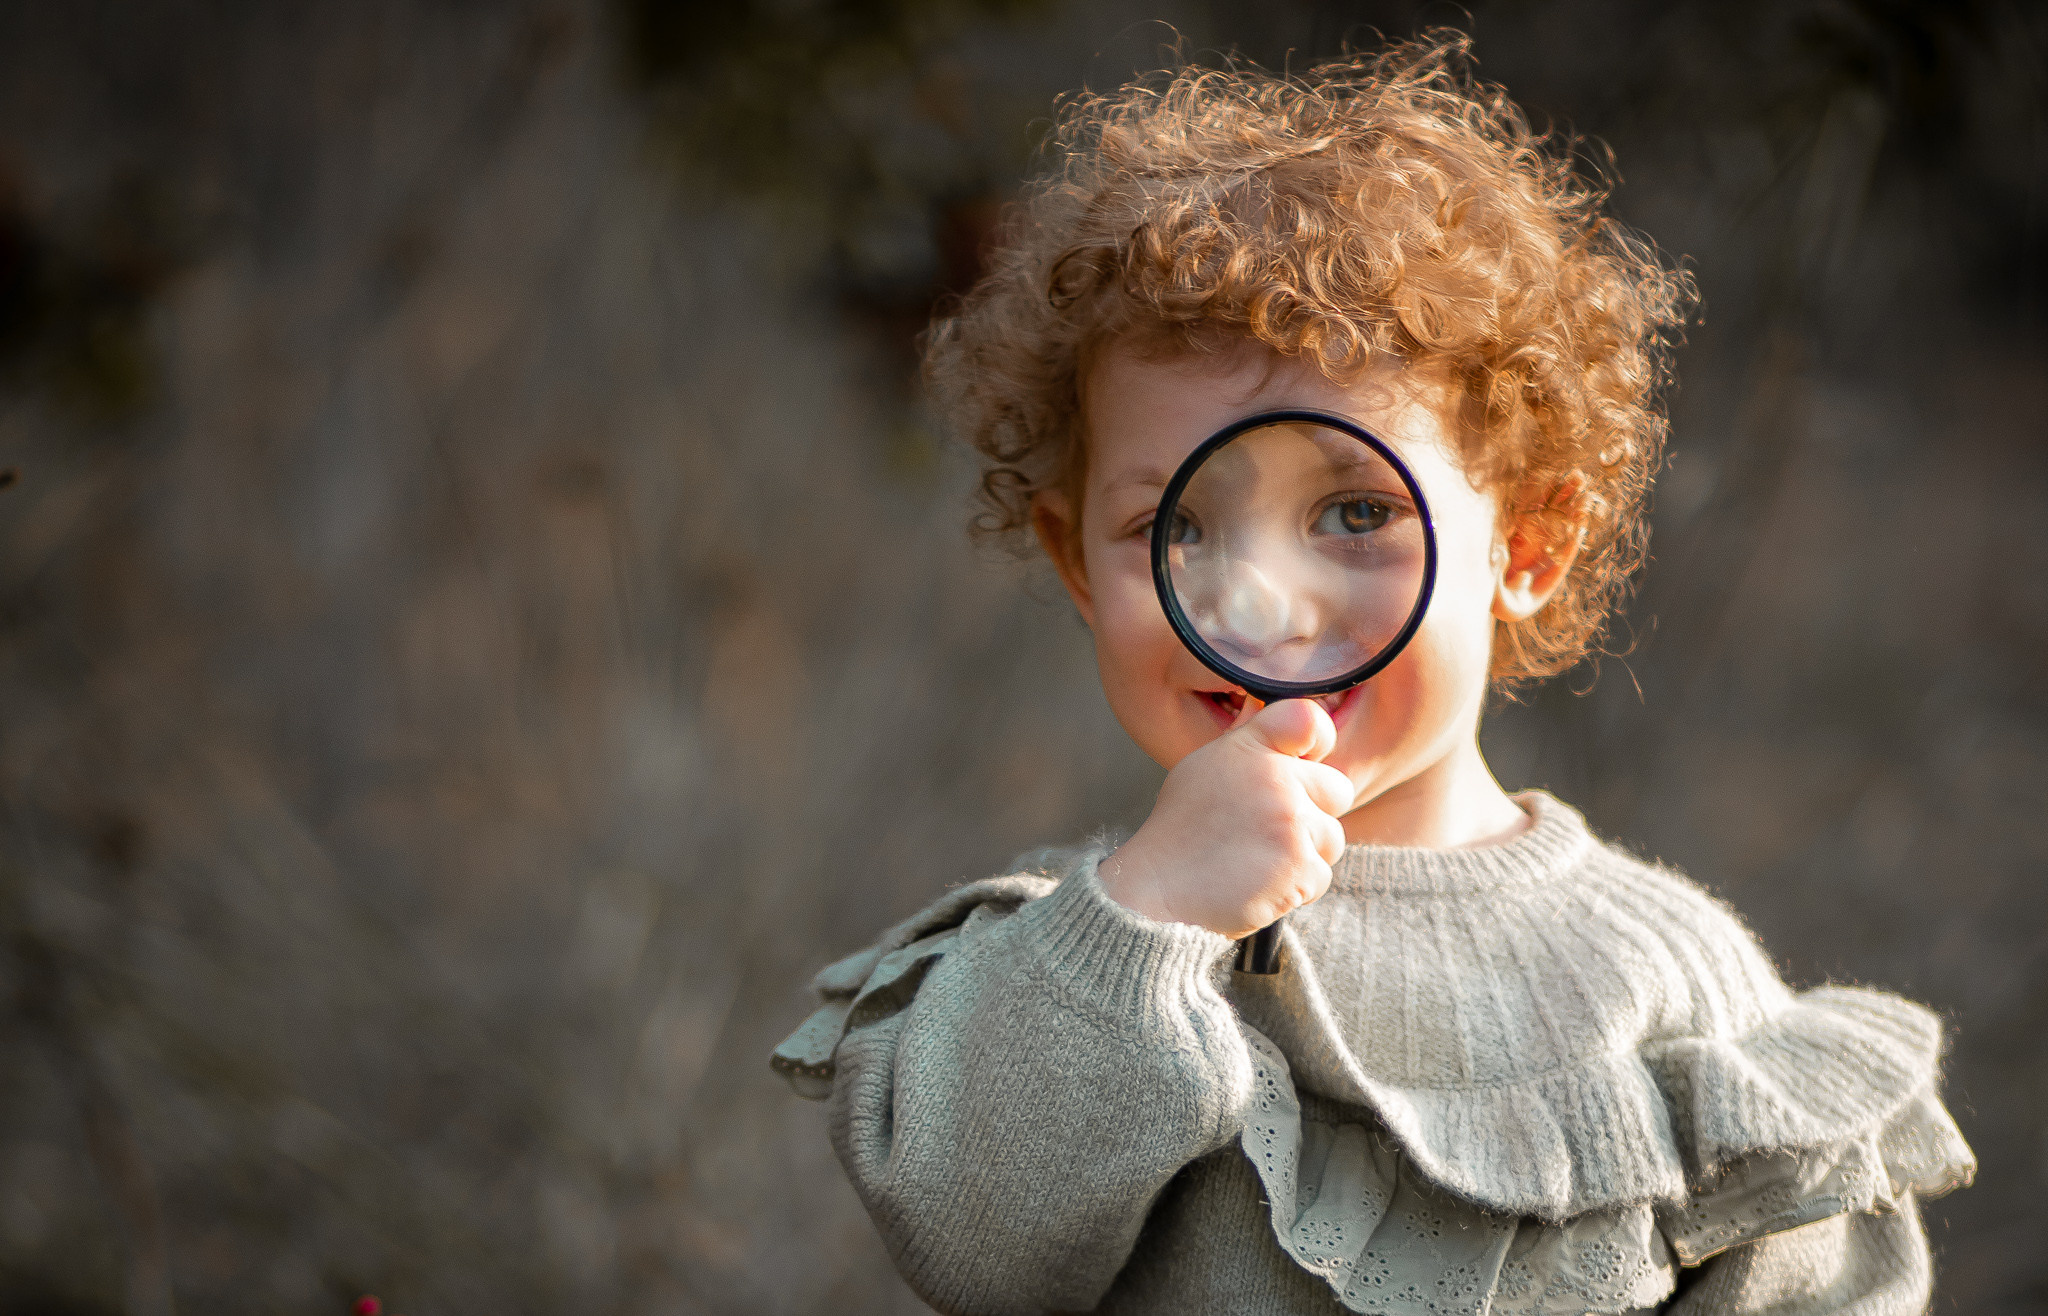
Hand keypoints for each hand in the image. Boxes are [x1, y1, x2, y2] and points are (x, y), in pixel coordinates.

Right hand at [1101, 699, 1353, 938]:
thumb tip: (1261, 705)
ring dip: (1303, 855)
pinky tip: (1259, 884)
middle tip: (1268, 831)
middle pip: (1337, 790)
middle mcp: (1275, 779)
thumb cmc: (1181, 830)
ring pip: (1331, 839)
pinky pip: (1320, 877)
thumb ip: (1247, 743)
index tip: (1303, 763)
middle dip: (1313, 813)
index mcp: (1250, 749)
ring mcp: (1291, 824)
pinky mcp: (1300, 867)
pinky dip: (1295, 888)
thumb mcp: (1206, 768)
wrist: (1156, 888)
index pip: (1308, 720)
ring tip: (1257, 861)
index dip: (1319, 740)